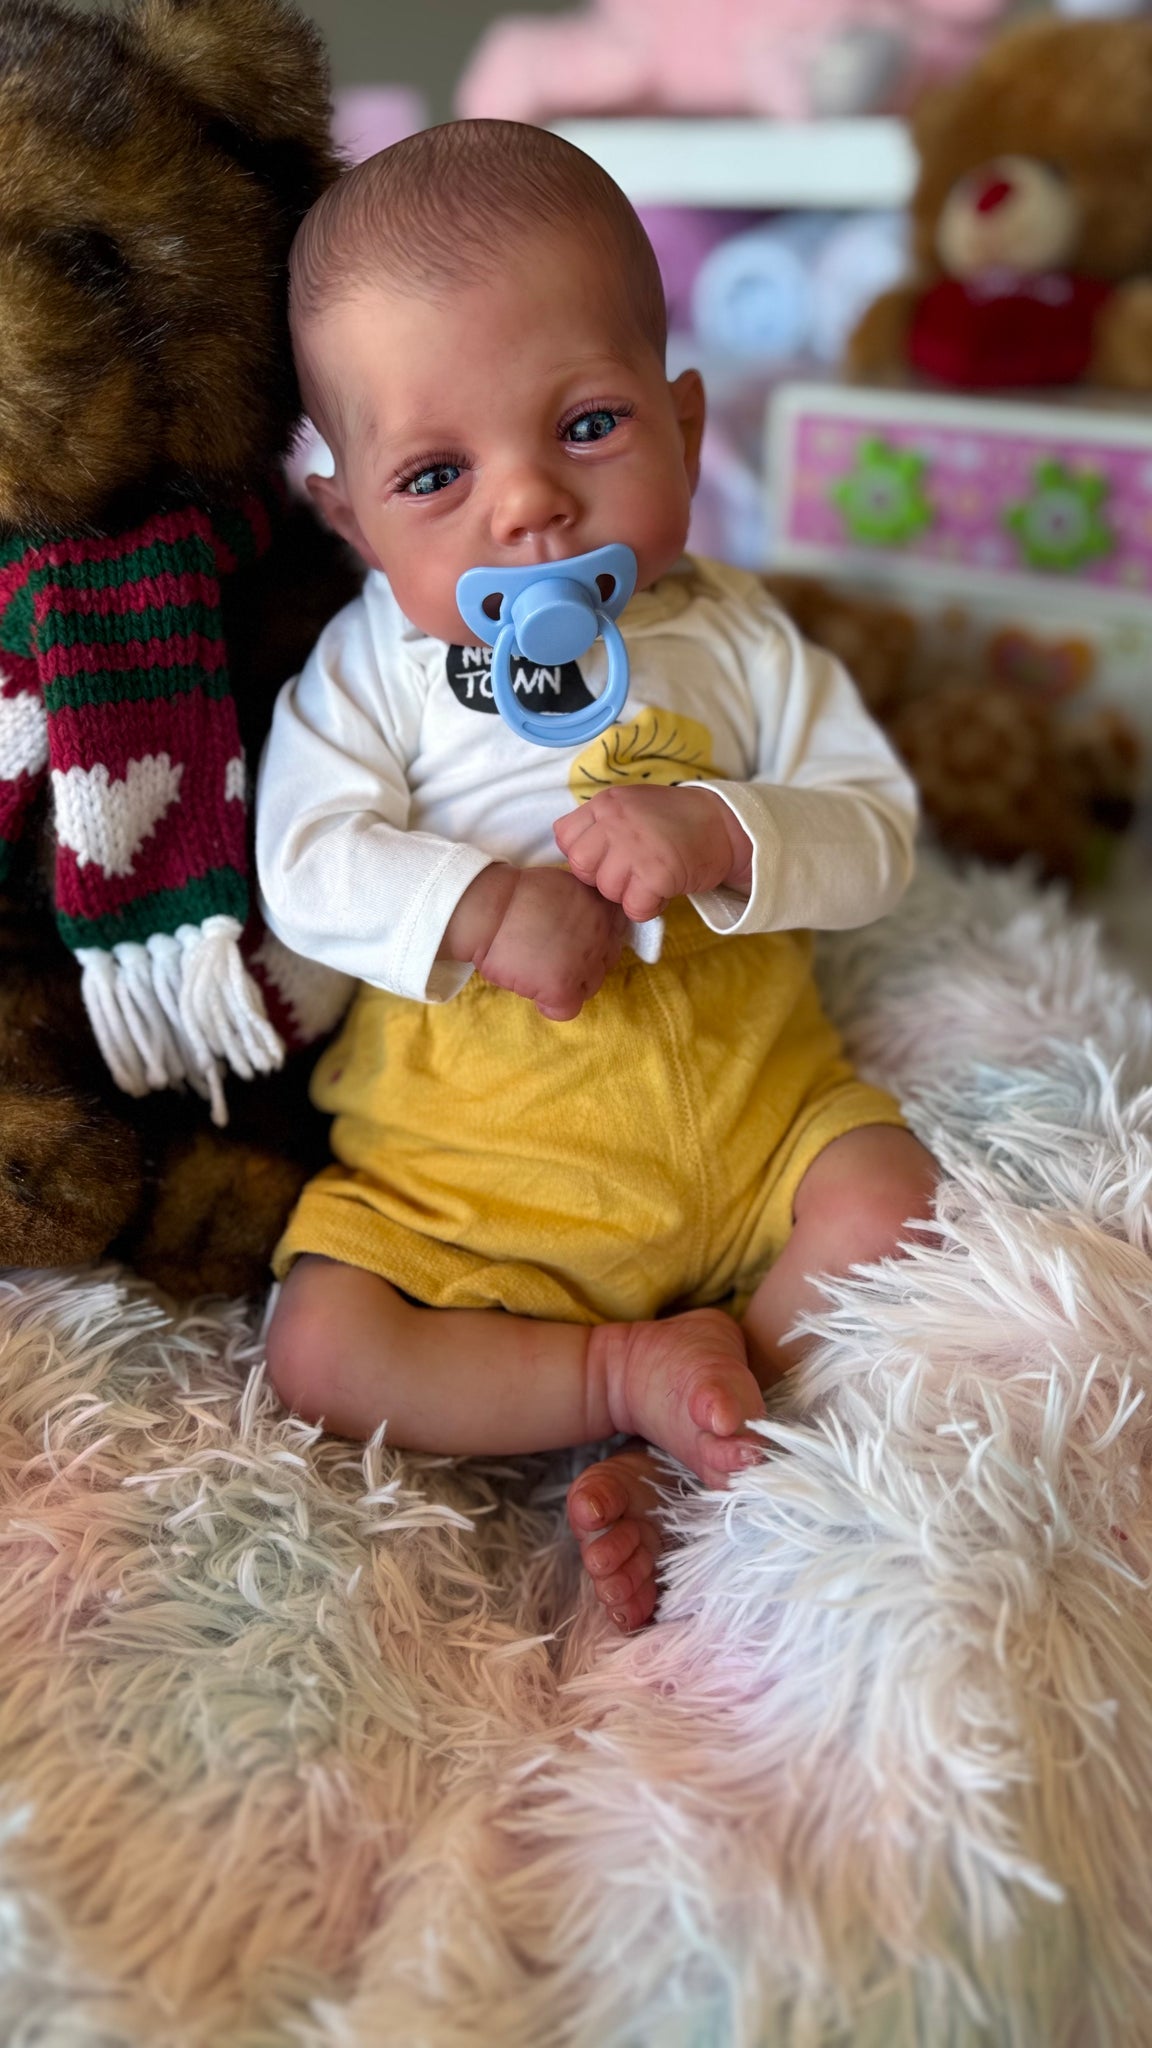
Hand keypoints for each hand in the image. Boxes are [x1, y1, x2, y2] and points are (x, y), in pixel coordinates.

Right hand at [440, 863, 627, 1020]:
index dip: (594, 940)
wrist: (488, 909)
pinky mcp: (561, 988)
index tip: (573, 939)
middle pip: (605, 964)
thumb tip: (589, 921)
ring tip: (539, 969)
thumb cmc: (517, 894)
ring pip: (589, 988)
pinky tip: (534, 989)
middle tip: (552, 955)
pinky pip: (567, 1010)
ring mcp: (584, 964)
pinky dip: (551, 1005)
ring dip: (569, 982)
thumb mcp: (566, 884)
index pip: (615, 935)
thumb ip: (586, 903)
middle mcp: (601, 936)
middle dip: (583, 962)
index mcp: (603, 908)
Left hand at [554, 785, 752, 923]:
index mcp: (606, 802)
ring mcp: (636, 845)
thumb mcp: (630, 807)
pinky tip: (662, 893)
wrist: (725, 825)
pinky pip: (634, 908)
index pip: (564, 836)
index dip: (583, 854)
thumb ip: (599, 824)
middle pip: (580, 866)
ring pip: (606, 890)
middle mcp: (616, 819)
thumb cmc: (674, 822)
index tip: (607, 856)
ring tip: (649, 880)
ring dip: (627, 894)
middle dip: (601, 877)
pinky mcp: (658, 872)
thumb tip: (571, 855)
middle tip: (629, 872)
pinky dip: (648, 908)